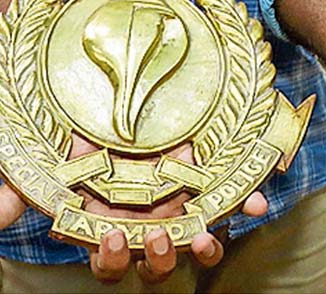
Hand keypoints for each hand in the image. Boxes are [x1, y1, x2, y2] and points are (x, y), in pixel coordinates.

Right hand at [0, 134, 268, 283]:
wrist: (114, 105)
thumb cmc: (74, 140)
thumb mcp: (43, 164)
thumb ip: (18, 195)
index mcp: (107, 226)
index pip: (111, 260)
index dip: (116, 259)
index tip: (115, 238)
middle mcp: (144, 223)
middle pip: (153, 264)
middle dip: (158, 258)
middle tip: (158, 235)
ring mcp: (177, 207)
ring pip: (191, 246)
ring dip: (199, 247)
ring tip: (203, 233)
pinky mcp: (207, 186)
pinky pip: (231, 205)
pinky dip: (245, 203)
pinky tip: (257, 201)